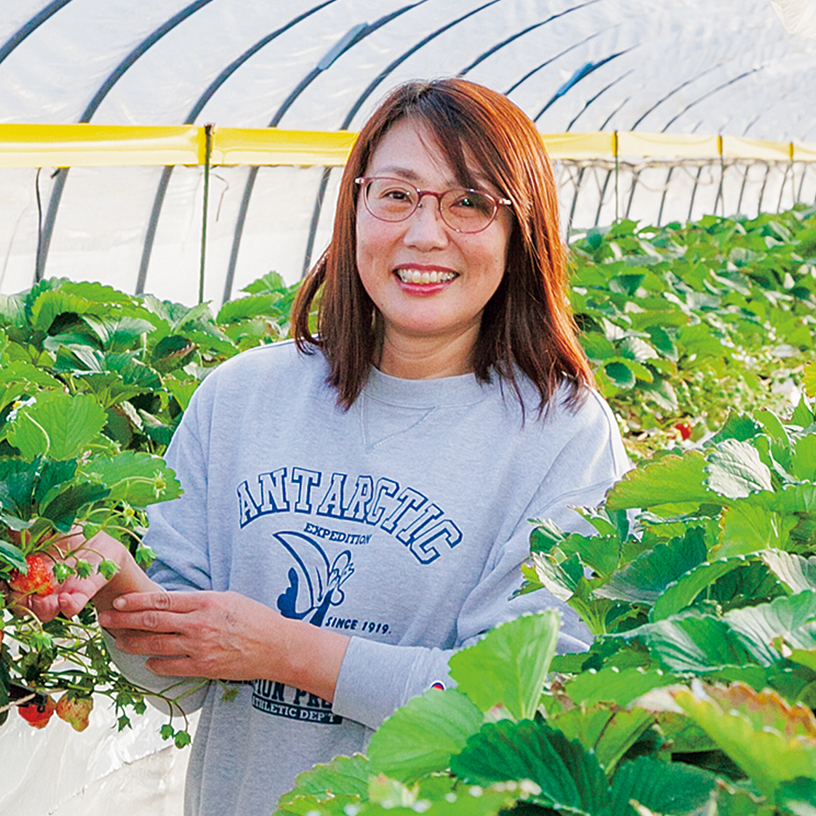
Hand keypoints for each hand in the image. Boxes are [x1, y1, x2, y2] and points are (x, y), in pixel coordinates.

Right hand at [5, 528, 123, 621]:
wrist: (103, 542)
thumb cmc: (74, 535)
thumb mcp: (54, 529)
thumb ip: (34, 531)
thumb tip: (13, 528)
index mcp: (30, 570)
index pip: (11, 583)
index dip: (6, 585)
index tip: (5, 581)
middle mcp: (42, 587)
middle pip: (22, 603)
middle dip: (18, 603)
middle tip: (17, 596)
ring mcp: (61, 593)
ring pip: (43, 611)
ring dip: (39, 609)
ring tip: (42, 602)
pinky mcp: (82, 595)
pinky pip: (72, 607)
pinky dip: (68, 606)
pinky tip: (65, 599)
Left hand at [98, 590, 290, 680]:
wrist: (277, 646)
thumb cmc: (254, 618)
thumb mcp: (227, 598)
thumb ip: (199, 601)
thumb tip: (172, 603)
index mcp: (205, 601)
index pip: (161, 600)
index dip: (136, 601)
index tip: (119, 602)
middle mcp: (199, 623)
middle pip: (151, 621)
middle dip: (123, 620)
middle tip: (104, 619)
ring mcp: (200, 647)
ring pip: (155, 645)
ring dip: (132, 643)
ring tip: (117, 641)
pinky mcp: (204, 667)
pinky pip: (171, 667)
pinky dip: (155, 664)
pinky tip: (147, 661)